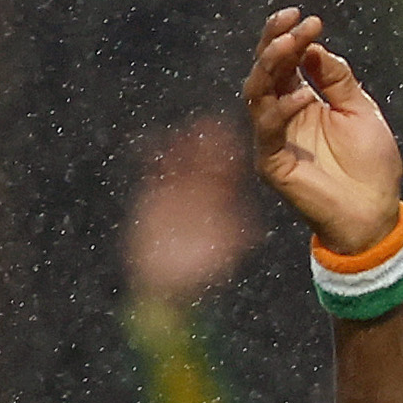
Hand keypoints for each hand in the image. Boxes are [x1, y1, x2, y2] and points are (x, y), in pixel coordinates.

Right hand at [125, 112, 266, 304]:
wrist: (166, 279)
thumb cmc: (199, 271)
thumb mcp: (222, 253)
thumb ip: (236, 237)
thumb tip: (256, 232)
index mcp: (222, 202)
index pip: (228, 173)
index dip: (230, 157)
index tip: (233, 139)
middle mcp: (203, 192)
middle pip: (206, 161)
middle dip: (207, 143)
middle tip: (209, 123)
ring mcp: (179, 191)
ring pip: (181, 161)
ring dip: (180, 145)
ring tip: (179, 131)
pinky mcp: (156, 194)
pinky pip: (154, 170)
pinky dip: (150, 156)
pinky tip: (145, 143)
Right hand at [241, 8, 402, 255]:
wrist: (375, 214)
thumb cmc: (372, 165)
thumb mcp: (361, 110)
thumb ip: (337, 79)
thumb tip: (314, 46)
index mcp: (301, 100)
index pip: (285, 61)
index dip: (292, 36)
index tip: (310, 18)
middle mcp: (282, 115)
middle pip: (266, 70)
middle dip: (277, 41)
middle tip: (294, 21)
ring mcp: (273, 138)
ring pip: (257, 93)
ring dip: (272, 65)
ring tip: (291, 44)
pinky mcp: (271, 162)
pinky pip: (268, 129)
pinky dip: (283, 109)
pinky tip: (304, 95)